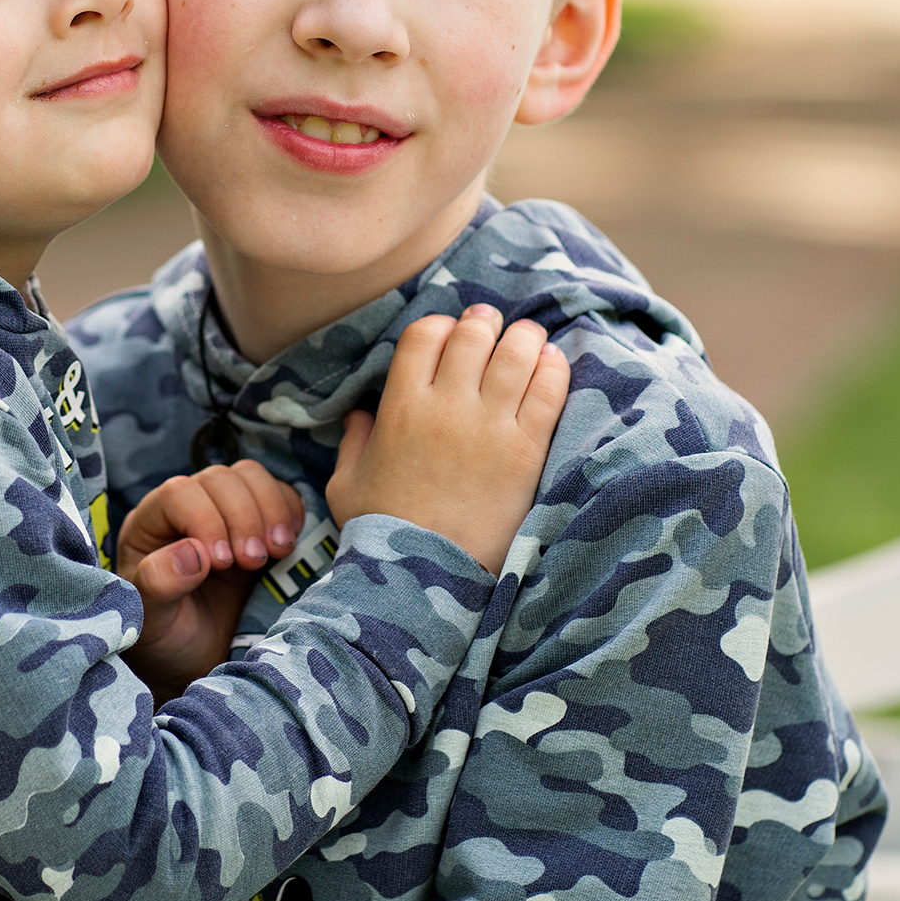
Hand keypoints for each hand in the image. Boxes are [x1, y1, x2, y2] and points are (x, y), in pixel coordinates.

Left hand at [113, 461, 301, 698]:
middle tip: (254, 561)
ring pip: (250, 477)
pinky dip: (291, 512)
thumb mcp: (150, 621)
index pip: (179, 493)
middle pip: (219, 479)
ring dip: (271, 509)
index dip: (206, 520)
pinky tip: (289, 547)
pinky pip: (280, 495)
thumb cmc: (165, 642)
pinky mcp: (258, 526)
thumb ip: (159, 584)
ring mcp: (225, 514)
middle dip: (243, 516)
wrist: (197, 664)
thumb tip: (193, 552)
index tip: (222, 564)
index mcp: (150, 525)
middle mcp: (186, 510)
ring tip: (278, 553)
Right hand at [326, 303, 568, 572]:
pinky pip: (548, 390)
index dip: (441, 326)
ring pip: (516, 352)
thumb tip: (358, 415)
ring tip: (528, 340)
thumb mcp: (346, 485)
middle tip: (492, 326)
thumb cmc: (380, 534)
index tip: (451, 334)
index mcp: (399, 407)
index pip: (425, 334)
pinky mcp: (526, 451)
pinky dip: (553, 368)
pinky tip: (552, 365)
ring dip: (524, 338)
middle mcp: (445, 408)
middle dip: (485, 323)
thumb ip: (353, 443)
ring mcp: (489, 427)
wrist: (426, 577)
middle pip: (473, 335)